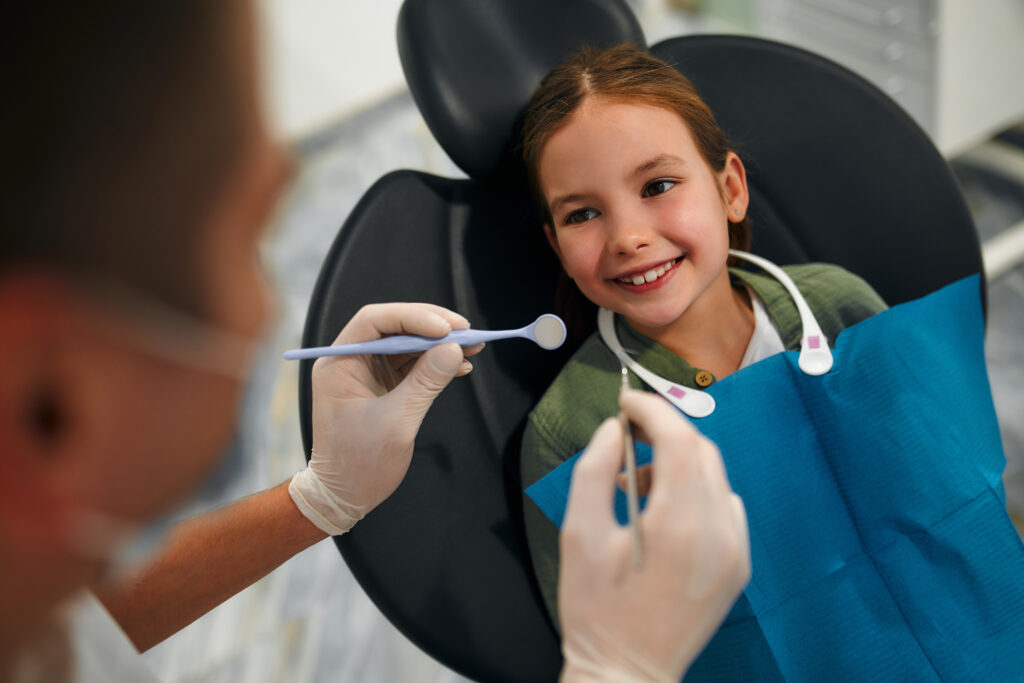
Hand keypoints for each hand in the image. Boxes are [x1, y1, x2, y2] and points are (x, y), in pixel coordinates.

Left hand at [289, 303, 481, 534]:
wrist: (345, 496)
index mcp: (339, 363)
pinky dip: (436, 363)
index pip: (375, 321)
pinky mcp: (384, 386)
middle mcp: (351, 361)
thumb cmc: (359, 463)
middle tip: (466, 331)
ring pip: (407, 343)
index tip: (446, 328)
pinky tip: (460, 365)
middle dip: (431, 327)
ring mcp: (368, 372)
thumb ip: (425, 382)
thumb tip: (453, 349)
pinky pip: (412, 364)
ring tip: (472, 345)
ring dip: (439, 344)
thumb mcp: (396, 422)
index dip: (412, 317)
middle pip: (394, 327)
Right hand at [559, 391, 750, 681]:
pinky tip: (663, 513)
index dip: (651, 410)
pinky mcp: (739, 565)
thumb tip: (612, 430)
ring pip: (714, 475)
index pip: (678, 440)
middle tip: (625, 438)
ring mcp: (736, 550)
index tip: (624, 403)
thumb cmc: (595, 609)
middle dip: (664, 433)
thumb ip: (593, 471)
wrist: (628, 673)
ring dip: (677, 463)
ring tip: (634, 486)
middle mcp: (719, 533)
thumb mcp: (578, 535)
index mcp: (678, 525)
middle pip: (702, 451)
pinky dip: (695, 492)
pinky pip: (724, 505)